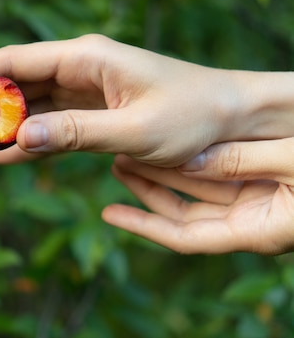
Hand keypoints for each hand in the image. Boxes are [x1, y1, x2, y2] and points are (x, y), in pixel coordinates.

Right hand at [0, 34, 250, 169]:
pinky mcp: (92, 113)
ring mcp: (84, 91)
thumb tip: (16, 138)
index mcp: (86, 58)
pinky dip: (26, 144)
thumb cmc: (195, 116)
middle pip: (12, 87)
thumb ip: (74, 133)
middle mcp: (79, 69)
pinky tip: (3, 160)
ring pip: (26, 110)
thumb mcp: (135, 129)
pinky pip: (48, 127)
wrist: (233, 119)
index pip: (13, 63)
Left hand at [102, 138, 293, 254]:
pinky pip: (220, 173)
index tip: (108, 214)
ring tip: (133, 148)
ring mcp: (258, 200)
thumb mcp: (293, 163)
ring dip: (167, 170)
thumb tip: (189, 161)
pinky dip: (195, 160)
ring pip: (200, 188)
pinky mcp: (265, 181)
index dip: (144, 226)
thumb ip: (242, 162)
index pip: (185, 237)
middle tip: (116, 163)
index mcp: (258, 231)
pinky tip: (169, 144)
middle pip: (184, 212)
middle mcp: (252, 221)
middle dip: (149, 189)